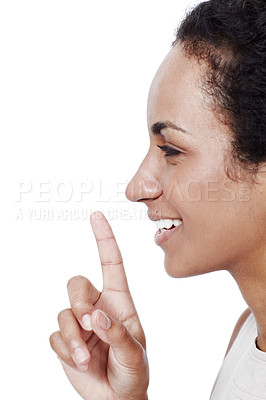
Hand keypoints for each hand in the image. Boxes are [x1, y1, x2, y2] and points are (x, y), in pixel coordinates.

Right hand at [50, 211, 148, 399]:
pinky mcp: (66, 340)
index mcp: (119, 302)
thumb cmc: (133, 372)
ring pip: (64, 313)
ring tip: (86, 358)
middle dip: (79, 302)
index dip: (104, 239)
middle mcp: (97, 307)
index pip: (111, 263)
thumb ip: (118, 335)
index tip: (97, 216)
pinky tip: (80, 362)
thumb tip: (97, 318)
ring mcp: (80, 323)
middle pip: (76, 284)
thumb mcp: (135, 355)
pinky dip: (65, 350)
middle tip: (88, 324)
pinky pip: (55, 336)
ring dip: (73, 337)